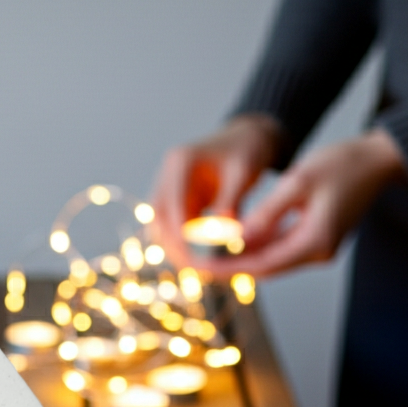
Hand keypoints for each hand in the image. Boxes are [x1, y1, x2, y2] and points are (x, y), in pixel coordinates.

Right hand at [152, 114, 283, 267]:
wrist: (248, 139)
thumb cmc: (249, 150)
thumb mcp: (244, 173)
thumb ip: (230, 202)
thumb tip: (221, 237)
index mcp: (180, 161)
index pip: (171, 204)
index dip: (178, 233)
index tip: (192, 256)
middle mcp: (167, 174)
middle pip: (158, 217)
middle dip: (172, 244)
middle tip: (192, 267)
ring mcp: (168, 187)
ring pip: (160, 225)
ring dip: (173, 246)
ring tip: (194, 267)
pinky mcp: (176, 199)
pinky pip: (172, 226)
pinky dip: (181, 242)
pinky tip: (196, 258)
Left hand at [213, 129, 407, 277]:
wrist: (377, 159)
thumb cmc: (342, 163)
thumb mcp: (299, 182)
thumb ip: (267, 213)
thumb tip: (237, 239)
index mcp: (315, 241)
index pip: (262, 265)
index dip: (228, 268)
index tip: (199, 267)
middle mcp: (318, 252)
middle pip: (264, 268)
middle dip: (229, 268)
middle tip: (195, 264)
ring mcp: (319, 249)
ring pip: (270, 260)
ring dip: (240, 258)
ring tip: (206, 254)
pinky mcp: (316, 240)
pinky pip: (280, 249)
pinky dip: (256, 246)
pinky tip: (232, 241)